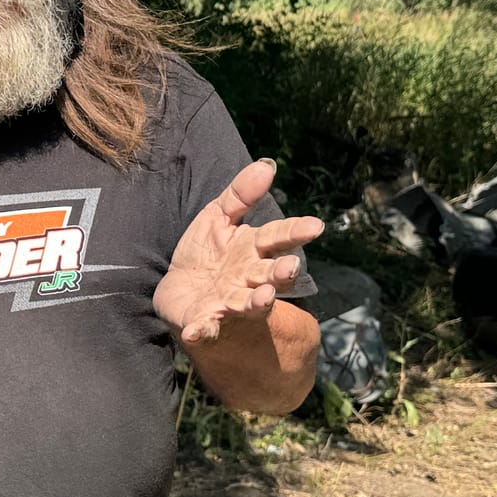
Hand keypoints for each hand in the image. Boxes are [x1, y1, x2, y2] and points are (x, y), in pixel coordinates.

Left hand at [154, 158, 323, 345]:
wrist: (180, 292)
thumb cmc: (206, 252)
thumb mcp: (218, 216)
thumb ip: (241, 194)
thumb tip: (267, 165)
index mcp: (252, 249)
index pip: (278, 237)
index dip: (296, 232)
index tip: (316, 226)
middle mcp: (247, 278)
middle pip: (269, 274)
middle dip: (281, 272)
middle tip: (291, 268)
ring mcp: (228, 301)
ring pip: (247, 303)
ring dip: (256, 301)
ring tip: (264, 297)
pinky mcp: (204, 321)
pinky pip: (206, 328)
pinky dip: (203, 331)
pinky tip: (196, 331)